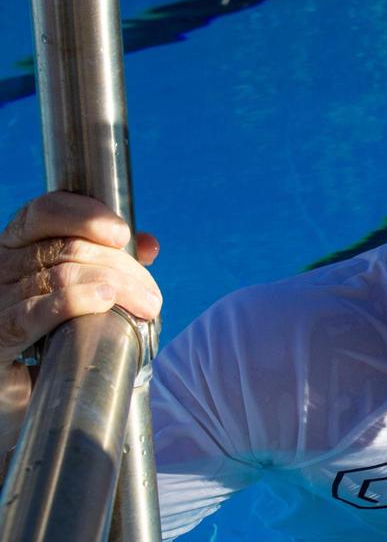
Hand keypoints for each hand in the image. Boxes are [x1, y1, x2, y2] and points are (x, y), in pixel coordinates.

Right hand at [0, 191, 161, 364]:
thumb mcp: (82, 294)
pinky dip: (72, 302)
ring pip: (60, 276)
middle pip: (66, 248)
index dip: (85, 215)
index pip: (44, 213)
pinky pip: (31, 312)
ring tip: (146, 306)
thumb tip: (148, 245)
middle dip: (119, 266)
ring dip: (115, 287)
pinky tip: (102, 301)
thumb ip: (111, 266)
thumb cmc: (53, 340)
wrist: (39, 395)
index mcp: (17, 248)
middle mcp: (0, 267)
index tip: (122, 234)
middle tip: (150, 295)